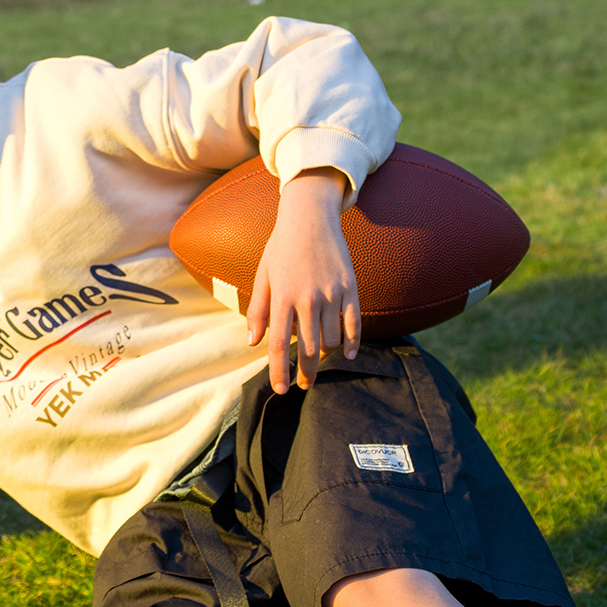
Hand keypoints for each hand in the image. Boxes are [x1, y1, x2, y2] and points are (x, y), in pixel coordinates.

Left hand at [245, 167, 360, 393]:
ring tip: (320, 359)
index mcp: (283, 296)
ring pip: (332, 339)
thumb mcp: (263, 276)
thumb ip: (258, 310)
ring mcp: (332, 293)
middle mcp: (308, 298)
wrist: (310, 217)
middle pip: (309, 348)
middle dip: (307, 372)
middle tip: (305, 383)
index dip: (280, 371)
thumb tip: (253, 342)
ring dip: (326, 355)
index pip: (280, 344)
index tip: (282, 389)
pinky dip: (353, 343)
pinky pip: (354, 323)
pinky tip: (347, 355)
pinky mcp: (350, 288)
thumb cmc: (281, 247)